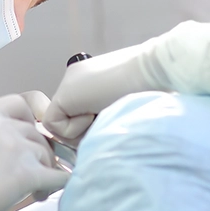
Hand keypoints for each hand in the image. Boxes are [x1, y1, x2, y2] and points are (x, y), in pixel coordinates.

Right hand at [0, 92, 66, 210]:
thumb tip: (0, 141)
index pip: (21, 104)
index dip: (30, 118)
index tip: (29, 133)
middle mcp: (5, 127)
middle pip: (37, 134)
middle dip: (38, 152)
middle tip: (33, 170)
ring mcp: (18, 149)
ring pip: (47, 155)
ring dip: (45, 171)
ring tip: (35, 190)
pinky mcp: (27, 174)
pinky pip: (56, 176)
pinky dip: (56, 184)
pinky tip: (46, 192)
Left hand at [41, 22, 209, 141]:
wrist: (155, 71)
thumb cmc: (154, 89)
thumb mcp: (128, 105)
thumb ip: (109, 116)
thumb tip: (100, 139)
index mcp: (93, 79)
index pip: (77, 111)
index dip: (88, 127)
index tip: (109, 125)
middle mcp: (76, 79)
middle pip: (67, 119)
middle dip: (84, 131)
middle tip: (107, 123)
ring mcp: (68, 84)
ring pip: (60, 125)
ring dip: (82, 131)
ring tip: (105, 116)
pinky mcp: (64, 94)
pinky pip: (55, 125)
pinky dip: (75, 129)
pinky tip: (96, 114)